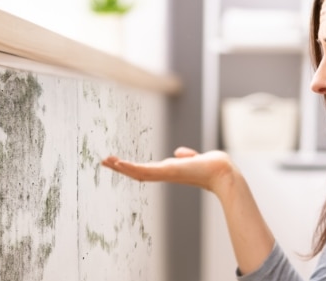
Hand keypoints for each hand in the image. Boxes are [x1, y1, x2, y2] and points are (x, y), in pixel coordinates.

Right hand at [101, 147, 239, 196]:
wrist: (221, 172)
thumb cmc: (212, 166)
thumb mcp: (195, 158)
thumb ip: (186, 156)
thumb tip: (181, 153)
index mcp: (168, 171)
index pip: (145, 169)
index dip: (131, 167)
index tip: (118, 162)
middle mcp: (164, 174)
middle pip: (137, 172)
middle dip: (120, 168)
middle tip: (104, 162)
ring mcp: (164, 173)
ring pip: (137, 172)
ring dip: (121, 167)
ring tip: (106, 161)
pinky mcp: (167, 171)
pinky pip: (144, 171)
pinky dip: (130, 168)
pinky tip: (119, 163)